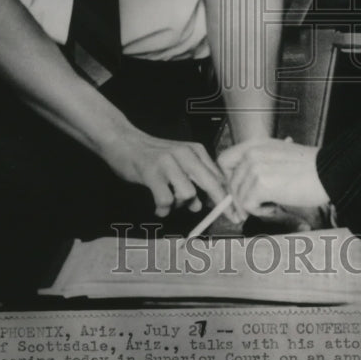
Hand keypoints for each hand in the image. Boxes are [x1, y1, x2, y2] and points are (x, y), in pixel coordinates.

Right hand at [104, 131, 230, 217]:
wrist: (122, 140)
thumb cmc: (151, 155)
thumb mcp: (177, 162)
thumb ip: (191, 181)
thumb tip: (199, 206)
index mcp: (195, 150)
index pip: (218, 176)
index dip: (228, 198)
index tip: (237, 214)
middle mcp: (184, 154)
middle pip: (211, 184)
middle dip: (221, 205)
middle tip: (230, 220)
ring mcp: (168, 162)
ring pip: (187, 194)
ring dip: (179, 205)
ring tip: (168, 203)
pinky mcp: (151, 172)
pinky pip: (165, 200)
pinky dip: (163, 209)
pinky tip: (158, 208)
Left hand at [217, 138, 329, 215]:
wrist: (329, 173)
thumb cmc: (310, 169)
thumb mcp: (279, 156)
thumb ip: (259, 165)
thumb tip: (241, 188)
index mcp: (256, 144)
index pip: (224, 160)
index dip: (228, 179)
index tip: (237, 192)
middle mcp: (252, 152)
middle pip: (230, 182)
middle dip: (239, 200)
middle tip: (255, 209)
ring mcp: (255, 167)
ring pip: (239, 196)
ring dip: (254, 206)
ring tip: (274, 205)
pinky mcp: (261, 184)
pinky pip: (248, 205)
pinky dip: (261, 212)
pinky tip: (276, 207)